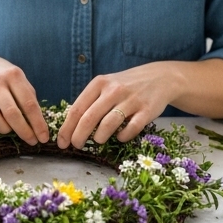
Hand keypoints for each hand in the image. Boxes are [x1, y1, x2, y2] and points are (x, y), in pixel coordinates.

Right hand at [0, 55, 49, 146]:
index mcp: (14, 76)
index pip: (29, 103)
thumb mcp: (20, 82)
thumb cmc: (5, 79)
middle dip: (23, 130)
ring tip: (9, 130)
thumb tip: (39, 125)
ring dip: (2, 127)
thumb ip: (28, 98)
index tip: (44, 138)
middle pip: (11, 111)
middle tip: (32, 141)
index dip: (37, 123)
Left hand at [57, 63, 185, 148]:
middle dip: (78, 136)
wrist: (160, 77)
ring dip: (99, 137)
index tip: (62, 142)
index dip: (67, 128)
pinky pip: (130, 129)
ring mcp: (131, 100)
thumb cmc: (127, 85)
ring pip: (108, 124)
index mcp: (100, 83)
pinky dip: (122, 137)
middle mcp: (114, 90)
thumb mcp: (107, 85)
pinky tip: (120, 137)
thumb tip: (70, 127)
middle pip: (89, 118)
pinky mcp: (146, 110)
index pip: (78, 108)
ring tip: (98, 140)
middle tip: (76, 145)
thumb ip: (91, 101)